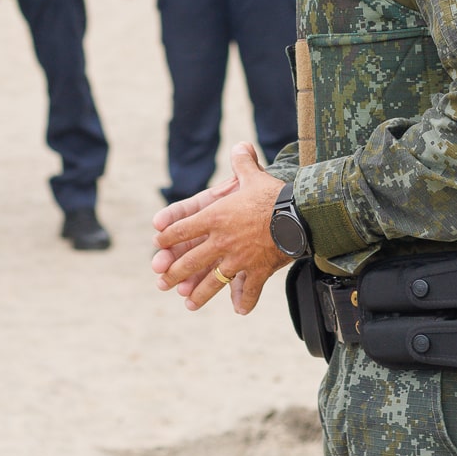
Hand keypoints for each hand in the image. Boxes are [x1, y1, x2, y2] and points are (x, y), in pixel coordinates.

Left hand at [151, 144, 291, 313]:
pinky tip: (239, 310)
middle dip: (173, 273)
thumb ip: (243, 162)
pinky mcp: (257, 271)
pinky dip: (244, 301)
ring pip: (212, 281)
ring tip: (188, 303)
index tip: (158, 243)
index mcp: (215, 217)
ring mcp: (238, 259)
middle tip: (162, 282)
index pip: (182, 229)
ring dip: (199, 293)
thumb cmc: (274, 194)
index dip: (167, 237)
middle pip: (190, 261)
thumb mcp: (254, 175)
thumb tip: (241, 146)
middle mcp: (221, 241)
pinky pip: (248, 291)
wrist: (299, 215)